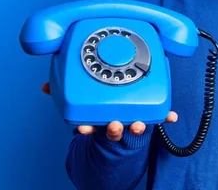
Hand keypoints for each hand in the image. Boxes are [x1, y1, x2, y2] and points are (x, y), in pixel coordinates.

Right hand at [41, 82, 177, 140]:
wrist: (119, 132)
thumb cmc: (102, 110)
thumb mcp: (83, 104)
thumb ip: (66, 94)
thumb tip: (46, 86)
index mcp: (98, 120)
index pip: (89, 126)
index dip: (85, 127)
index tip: (81, 128)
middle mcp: (115, 123)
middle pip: (113, 129)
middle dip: (113, 129)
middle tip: (113, 125)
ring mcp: (131, 122)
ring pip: (133, 126)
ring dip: (136, 126)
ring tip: (137, 124)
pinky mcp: (147, 117)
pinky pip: (158, 117)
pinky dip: (165, 117)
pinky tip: (172, 116)